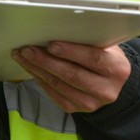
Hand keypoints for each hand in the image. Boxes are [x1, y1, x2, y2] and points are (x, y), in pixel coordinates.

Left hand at [11, 42, 131, 113]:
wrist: (111, 83)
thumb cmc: (105, 56)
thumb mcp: (105, 45)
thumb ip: (88, 40)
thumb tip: (58, 29)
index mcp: (116, 68)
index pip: (93, 59)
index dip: (71, 52)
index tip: (51, 45)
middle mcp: (106, 89)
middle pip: (72, 75)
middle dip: (46, 61)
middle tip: (27, 49)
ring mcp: (91, 103)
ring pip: (59, 85)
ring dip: (38, 70)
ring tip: (23, 57)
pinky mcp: (76, 109)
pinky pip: (54, 94)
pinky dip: (40, 80)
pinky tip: (32, 69)